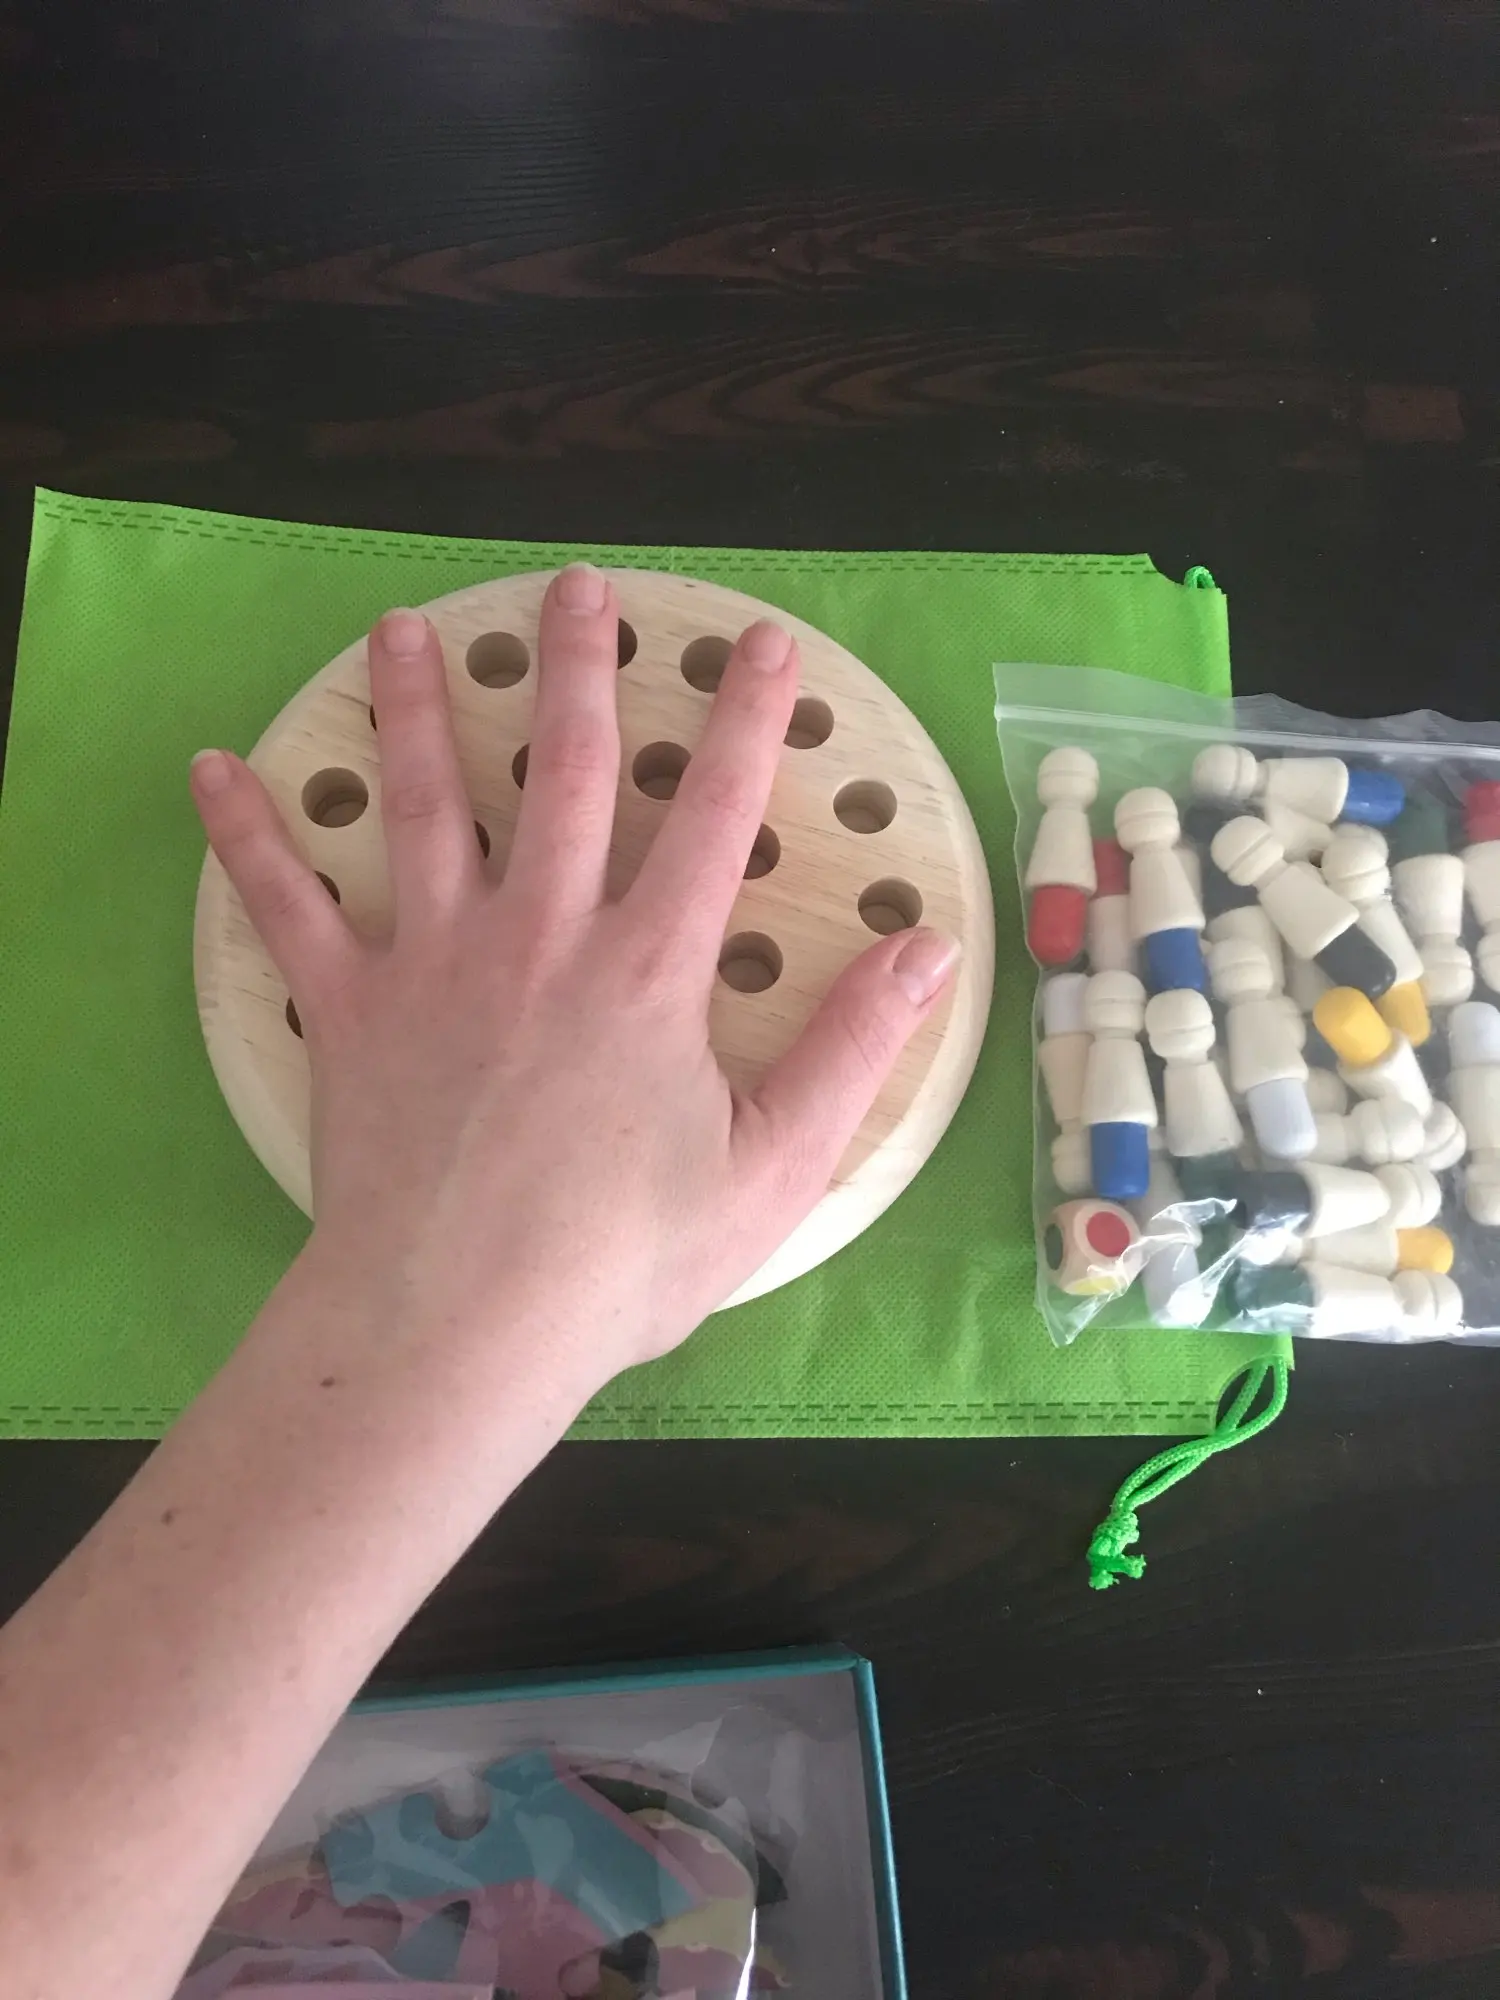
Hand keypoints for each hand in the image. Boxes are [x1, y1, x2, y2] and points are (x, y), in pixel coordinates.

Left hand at [191, 565, 957, 1400]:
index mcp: (651, 966)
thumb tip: (932, 946)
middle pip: (566, 770)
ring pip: (423, 802)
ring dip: (413, 705)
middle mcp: (541, 933)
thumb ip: (856, 1047)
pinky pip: (287, 904)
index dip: (746, 720)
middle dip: (578, 668)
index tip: (759, 643)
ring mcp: (433, 960)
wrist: (460, 1322)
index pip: (714, 814)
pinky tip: (215, 772)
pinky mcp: (346, 1007)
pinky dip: (248, 836)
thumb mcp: (775, 1166)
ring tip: (404, 626)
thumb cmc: (623, 1258)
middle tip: (578, 587)